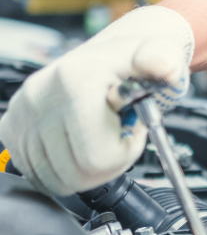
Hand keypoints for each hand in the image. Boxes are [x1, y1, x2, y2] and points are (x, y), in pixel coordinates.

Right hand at [0, 6, 193, 195]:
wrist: (111, 55)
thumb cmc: (136, 63)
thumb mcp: (161, 55)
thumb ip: (163, 59)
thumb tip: (162, 64)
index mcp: (76, 80)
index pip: (97, 156)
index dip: (126, 150)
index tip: (134, 129)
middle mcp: (41, 96)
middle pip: (75, 174)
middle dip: (108, 162)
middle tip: (119, 134)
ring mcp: (23, 113)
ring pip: (55, 179)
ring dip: (86, 167)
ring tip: (101, 135)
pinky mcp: (11, 127)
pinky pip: (37, 174)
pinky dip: (63, 168)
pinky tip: (79, 142)